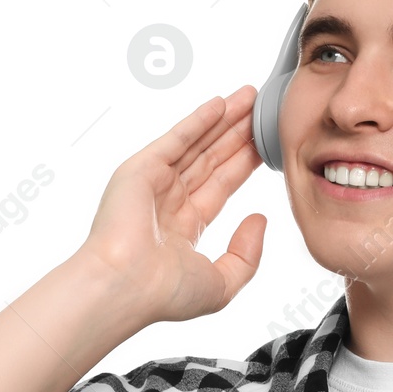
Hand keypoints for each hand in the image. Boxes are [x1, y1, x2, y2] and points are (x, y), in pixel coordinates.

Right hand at [77, 84, 266, 323]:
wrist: (126, 287)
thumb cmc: (165, 293)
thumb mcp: (222, 283)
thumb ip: (247, 255)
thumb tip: (259, 219)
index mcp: (184, 228)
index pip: (221, 185)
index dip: (244, 163)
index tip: (266, 145)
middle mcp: (168, 201)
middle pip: (212, 159)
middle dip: (237, 135)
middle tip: (262, 111)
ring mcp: (153, 183)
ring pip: (198, 144)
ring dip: (224, 120)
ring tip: (250, 98)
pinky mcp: (141, 168)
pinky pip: (177, 138)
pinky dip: (199, 120)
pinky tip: (221, 104)